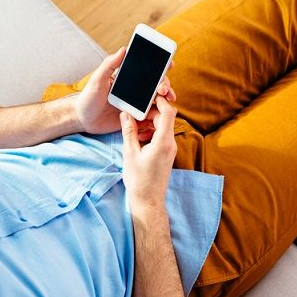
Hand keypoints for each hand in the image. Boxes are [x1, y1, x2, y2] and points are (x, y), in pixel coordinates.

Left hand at [73, 47, 175, 137]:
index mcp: (127, 78)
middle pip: (156, 84)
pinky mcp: (134, 117)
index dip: (160, 66)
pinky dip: (158, 114)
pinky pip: (149, 115)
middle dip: (165, 84)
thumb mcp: (98, 79)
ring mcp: (135, 104)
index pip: (146, 70)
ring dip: (165, 98)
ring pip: (156, 99)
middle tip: (163, 89)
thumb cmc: (87, 97)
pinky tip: (161, 114)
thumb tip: (124, 49)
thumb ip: (109, 65)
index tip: (169, 64)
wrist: (82, 120)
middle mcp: (134, 90)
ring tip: (167, 100)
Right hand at [120, 95, 177, 210]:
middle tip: (134, 112)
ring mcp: (170, 149)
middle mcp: (170, 144)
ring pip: (162, 127)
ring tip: (133, 127)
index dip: (160, 102)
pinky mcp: (166, 153)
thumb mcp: (130, 153)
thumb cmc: (139, 180)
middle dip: (150, 113)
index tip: (149, 96)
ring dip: (149, 123)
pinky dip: (150, 132)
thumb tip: (125, 114)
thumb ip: (129, 131)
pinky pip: (160, 136)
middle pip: (165, 118)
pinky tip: (137, 137)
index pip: (168, 114)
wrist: (147, 200)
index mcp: (163, 142)